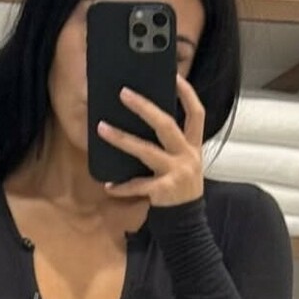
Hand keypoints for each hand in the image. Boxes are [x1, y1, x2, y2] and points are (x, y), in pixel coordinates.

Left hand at [96, 73, 205, 206]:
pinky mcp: (164, 191)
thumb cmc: (179, 186)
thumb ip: (171, 143)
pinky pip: (138, 185)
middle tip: (123, 93)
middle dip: (144, 108)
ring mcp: (176, 173)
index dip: (187, 94)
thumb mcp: (184, 161)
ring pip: (146, 151)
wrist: (187, 223)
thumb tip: (144, 118)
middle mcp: (187, 156)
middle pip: (166, 125)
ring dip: (122, 139)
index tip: (174, 76)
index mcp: (194, 146)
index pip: (196, 113)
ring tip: (101, 128)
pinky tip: (109, 185)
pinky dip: (122, 186)